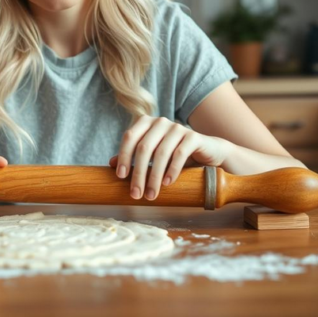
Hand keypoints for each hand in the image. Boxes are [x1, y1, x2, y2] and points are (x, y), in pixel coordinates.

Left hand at [110, 115, 228, 200]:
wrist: (207, 152)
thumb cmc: (173, 154)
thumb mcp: (151, 155)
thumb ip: (133, 156)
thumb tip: (111, 164)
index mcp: (146, 122)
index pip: (130, 137)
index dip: (124, 156)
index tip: (120, 177)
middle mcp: (160, 122)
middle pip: (144, 147)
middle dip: (138, 173)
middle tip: (135, 194)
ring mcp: (177, 127)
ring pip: (161, 153)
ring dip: (154, 177)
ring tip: (151, 195)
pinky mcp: (193, 137)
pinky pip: (179, 154)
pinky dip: (171, 170)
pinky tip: (167, 184)